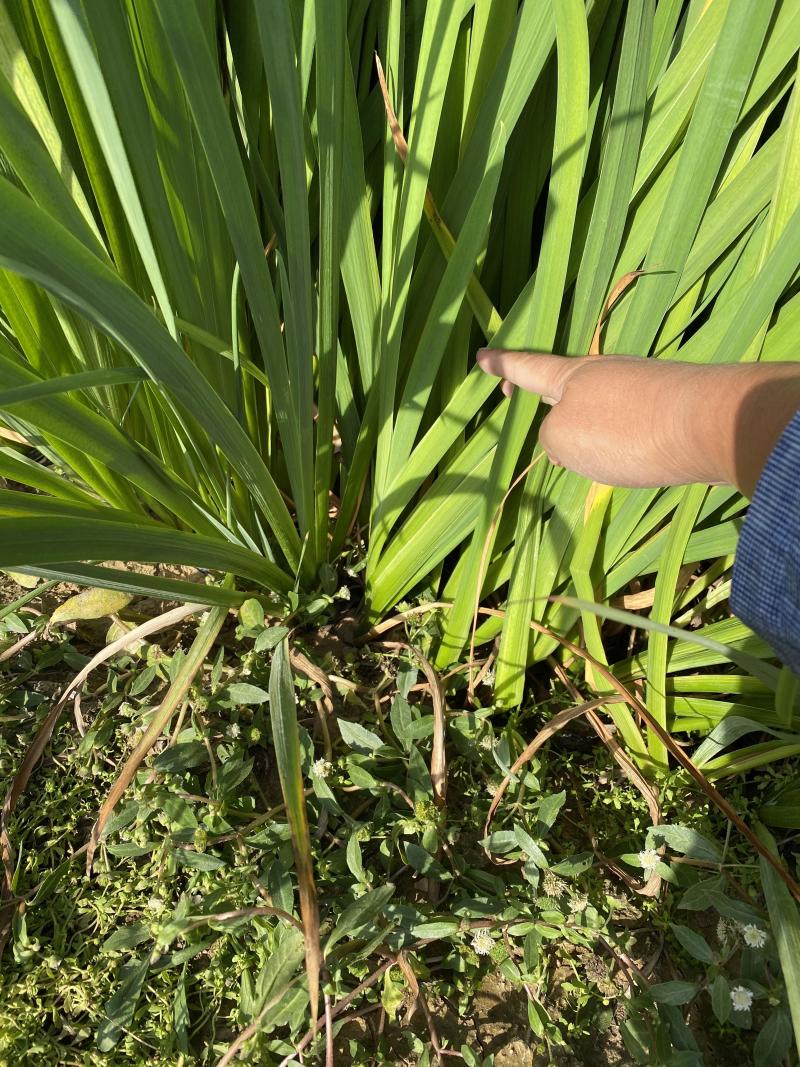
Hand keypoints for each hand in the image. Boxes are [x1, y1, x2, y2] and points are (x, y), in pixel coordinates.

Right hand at [476, 349, 799, 496]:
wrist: (709, 424)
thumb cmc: (625, 432)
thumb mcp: (564, 440)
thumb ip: (554, 437)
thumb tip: (572, 438)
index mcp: (570, 377)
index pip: (527, 368)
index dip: (503, 365)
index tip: (483, 356)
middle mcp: (604, 372)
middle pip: (563, 382)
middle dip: (539, 392)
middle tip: (512, 392)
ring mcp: (640, 385)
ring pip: (597, 403)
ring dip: (580, 422)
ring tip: (572, 451)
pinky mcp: (670, 404)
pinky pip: (628, 418)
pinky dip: (614, 434)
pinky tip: (623, 456)